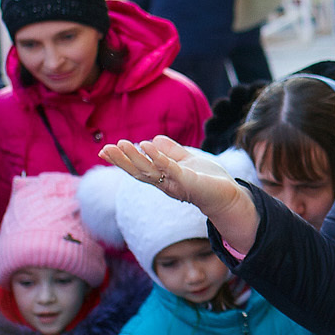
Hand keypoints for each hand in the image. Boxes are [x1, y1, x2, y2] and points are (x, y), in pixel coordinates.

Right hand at [99, 136, 259, 251]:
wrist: (230, 194)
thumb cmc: (209, 179)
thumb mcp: (187, 160)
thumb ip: (171, 151)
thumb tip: (153, 139)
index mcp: (163, 178)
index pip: (138, 168)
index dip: (121, 160)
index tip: (104, 150)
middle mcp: (165, 183)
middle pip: (138, 172)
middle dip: (121, 160)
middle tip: (105, 149)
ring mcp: (176, 184)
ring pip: (150, 171)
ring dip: (134, 157)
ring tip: (121, 144)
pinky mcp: (188, 182)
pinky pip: (170, 168)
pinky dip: (158, 157)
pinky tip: (148, 145)